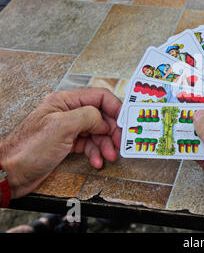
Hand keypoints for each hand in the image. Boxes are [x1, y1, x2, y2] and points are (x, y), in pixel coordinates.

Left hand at [0, 88, 121, 198]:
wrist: (10, 174)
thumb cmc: (28, 149)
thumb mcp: (62, 127)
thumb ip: (88, 116)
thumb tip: (105, 120)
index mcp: (65, 101)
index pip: (99, 96)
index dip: (115, 108)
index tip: (125, 121)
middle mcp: (68, 112)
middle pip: (100, 116)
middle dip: (112, 130)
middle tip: (120, 142)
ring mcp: (68, 129)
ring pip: (97, 132)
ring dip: (105, 144)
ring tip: (109, 155)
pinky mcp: (67, 144)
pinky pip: (89, 145)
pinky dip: (96, 153)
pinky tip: (96, 161)